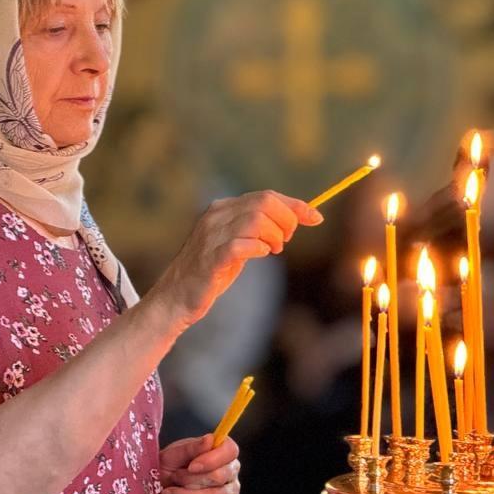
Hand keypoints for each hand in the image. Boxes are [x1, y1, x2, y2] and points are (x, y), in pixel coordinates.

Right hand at [151, 191, 321, 329]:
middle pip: (264, 203)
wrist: (176, 298)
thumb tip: (296, 219)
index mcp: (223, 208)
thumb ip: (259, 229)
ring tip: (273, 251)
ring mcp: (211, 236)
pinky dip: (258, 248)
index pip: (266, 196)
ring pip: (255, 220)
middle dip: (286, 221)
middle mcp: (215, 216)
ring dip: (274, 236)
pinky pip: (240, 245)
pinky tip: (261, 255)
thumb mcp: (238, 244)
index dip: (295, 206)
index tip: (316, 218)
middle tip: (285, 242)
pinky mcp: (210, 259)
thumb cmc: (212, 271)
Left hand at [158, 435, 240, 493]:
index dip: (212, 459)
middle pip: (219, 477)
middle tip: (174, 478)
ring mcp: (230, 493)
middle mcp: (231, 471)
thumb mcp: (172, 455)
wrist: (160, 492)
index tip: (192, 466)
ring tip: (171, 492)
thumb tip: (210, 439)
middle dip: (191, 480)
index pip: (230, 451)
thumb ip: (191, 448)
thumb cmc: (168, 469)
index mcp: (223, 451)